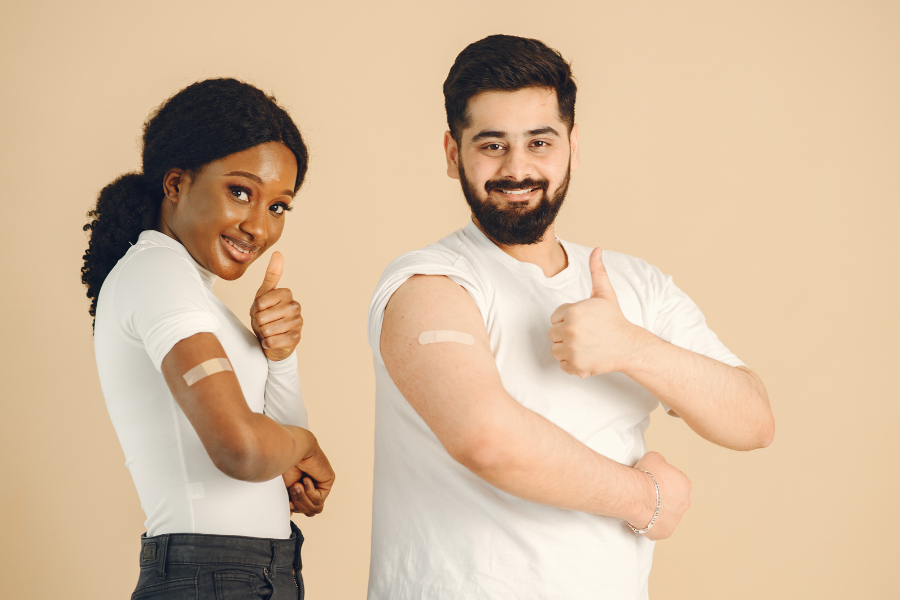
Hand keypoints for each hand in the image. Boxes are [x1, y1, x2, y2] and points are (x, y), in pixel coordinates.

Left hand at [250, 252, 302, 361]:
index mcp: (287, 294)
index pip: (261, 302)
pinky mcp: (296, 339)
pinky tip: (272, 341)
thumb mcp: (264, 294)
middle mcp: (296, 307)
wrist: (272, 339)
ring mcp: (297, 324)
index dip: (255, 309)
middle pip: (263, 317)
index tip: (260, 310)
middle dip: (258, 322)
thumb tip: (278, 253)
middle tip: (263, 323)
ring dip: (263, 333)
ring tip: (267, 331)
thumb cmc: (267, 315)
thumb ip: (272, 275)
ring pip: (268, 330)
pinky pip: (273, 342)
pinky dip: (267, 343)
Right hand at [282, 444, 334, 516]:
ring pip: (315, 509)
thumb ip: (288, 502)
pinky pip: (319, 500)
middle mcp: (311, 488)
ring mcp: (320, 485)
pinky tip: (306, 479)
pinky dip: (310, 492)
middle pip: (309, 512)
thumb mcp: (282, 489)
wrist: (290, 450)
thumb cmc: (283, 465)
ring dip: (303, 499)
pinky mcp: (328, 481)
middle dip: (298, 504)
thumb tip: (289, 517)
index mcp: (301, 490)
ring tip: (296, 485)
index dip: (294, 510)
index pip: (301, 510)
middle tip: (291, 489)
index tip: (287, 503)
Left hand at [548, 248, 644, 376]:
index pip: (555, 318)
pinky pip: (562, 365)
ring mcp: (572, 350)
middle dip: (566, 335)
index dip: (568, 320)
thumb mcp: (605, 294)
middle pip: (553, 335)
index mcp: (572, 312)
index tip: (584, 322)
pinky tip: (587, 356)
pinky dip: (572, 364)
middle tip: (585, 335)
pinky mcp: (575, 366)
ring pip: (556, 350)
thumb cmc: (614, 320)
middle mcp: (570, 331)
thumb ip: (597, 271)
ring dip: (567, 350)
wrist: (629, 346)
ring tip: (585, 345)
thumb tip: (597, 249)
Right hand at [630, 451, 690, 540]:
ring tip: (643, 506)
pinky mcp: (665, 532)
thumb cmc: (645, 476)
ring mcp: (676, 519)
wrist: (636, 495)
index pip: (676, 483)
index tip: (653, 482)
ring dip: (658, 512)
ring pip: (667, 515)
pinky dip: (652, 524)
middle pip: (674, 500)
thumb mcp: (653, 457)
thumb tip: (660, 463)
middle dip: (663, 498)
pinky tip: (642, 517)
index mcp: (684, 485)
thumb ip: (661, 461)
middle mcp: (684, 503)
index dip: (663, 482)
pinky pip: (659, 528)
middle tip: (648, 494)